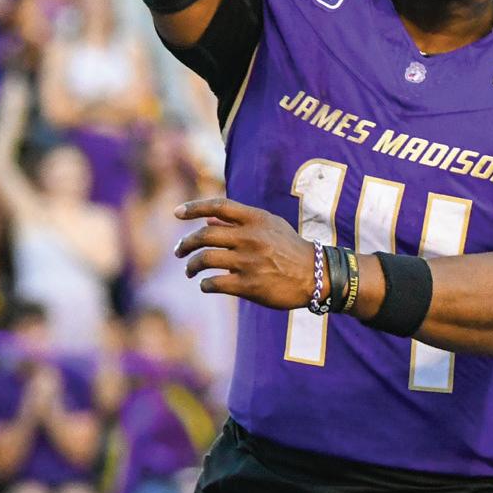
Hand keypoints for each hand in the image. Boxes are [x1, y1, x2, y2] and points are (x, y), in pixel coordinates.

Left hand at [176, 198, 323, 310]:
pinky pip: (215, 283)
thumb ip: (239, 222)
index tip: (176, 212)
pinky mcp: (249, 285)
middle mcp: (250, 238)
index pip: (218, 206)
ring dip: (191, 265)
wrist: (316, 275)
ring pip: (205, 259)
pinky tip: (206, 285)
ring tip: (189, 270)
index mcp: (256, 219)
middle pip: (204, 235)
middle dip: (185, 244)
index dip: (194, 208)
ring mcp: (249, 262)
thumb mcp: (270, 226)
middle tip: (178, 251)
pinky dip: (205, 285)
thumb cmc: (290, 248)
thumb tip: (207, 221)